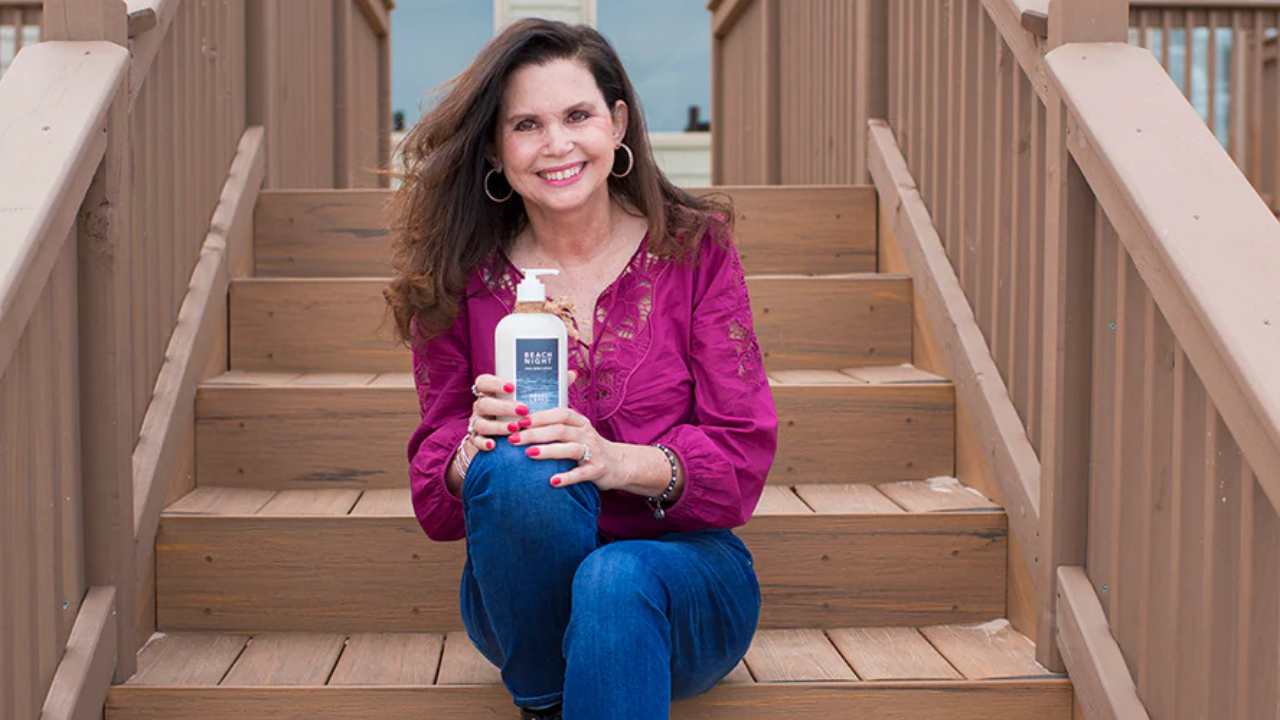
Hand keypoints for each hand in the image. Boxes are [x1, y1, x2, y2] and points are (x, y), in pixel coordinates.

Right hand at [465, 373, 528, 454]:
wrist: (506, 438)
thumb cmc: (521, 411)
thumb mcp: (524, 399)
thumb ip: (533, 390)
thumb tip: (559, 376)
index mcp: (488, 393)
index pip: (483, 382)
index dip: (494, 384)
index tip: (512, 387)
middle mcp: (480, 407)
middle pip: (484, 404)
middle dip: (504, 407)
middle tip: (524, 410)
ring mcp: (477, 423)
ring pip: (481, 424)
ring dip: (498, 426)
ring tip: (516, 428)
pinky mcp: (476, 440)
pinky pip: (476, 441)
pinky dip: (484, 443)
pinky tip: (494, 444)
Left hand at [507, 371, 632, 490]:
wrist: (620, 464)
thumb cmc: (589, 447)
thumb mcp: (576, 432)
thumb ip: (556, 426)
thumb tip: (523, 423)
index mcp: (580, 422)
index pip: (560, 414)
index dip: (540, 416)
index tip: (520, 422)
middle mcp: (587, 434)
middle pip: (560, 430)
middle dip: (535, 434)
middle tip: (514, 439)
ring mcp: (594, 452)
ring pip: (571, 449)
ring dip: (549, 451)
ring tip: (529, 454)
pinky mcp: (598, 470)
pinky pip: (582, 473)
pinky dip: (567, 477)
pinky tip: (553, 481)